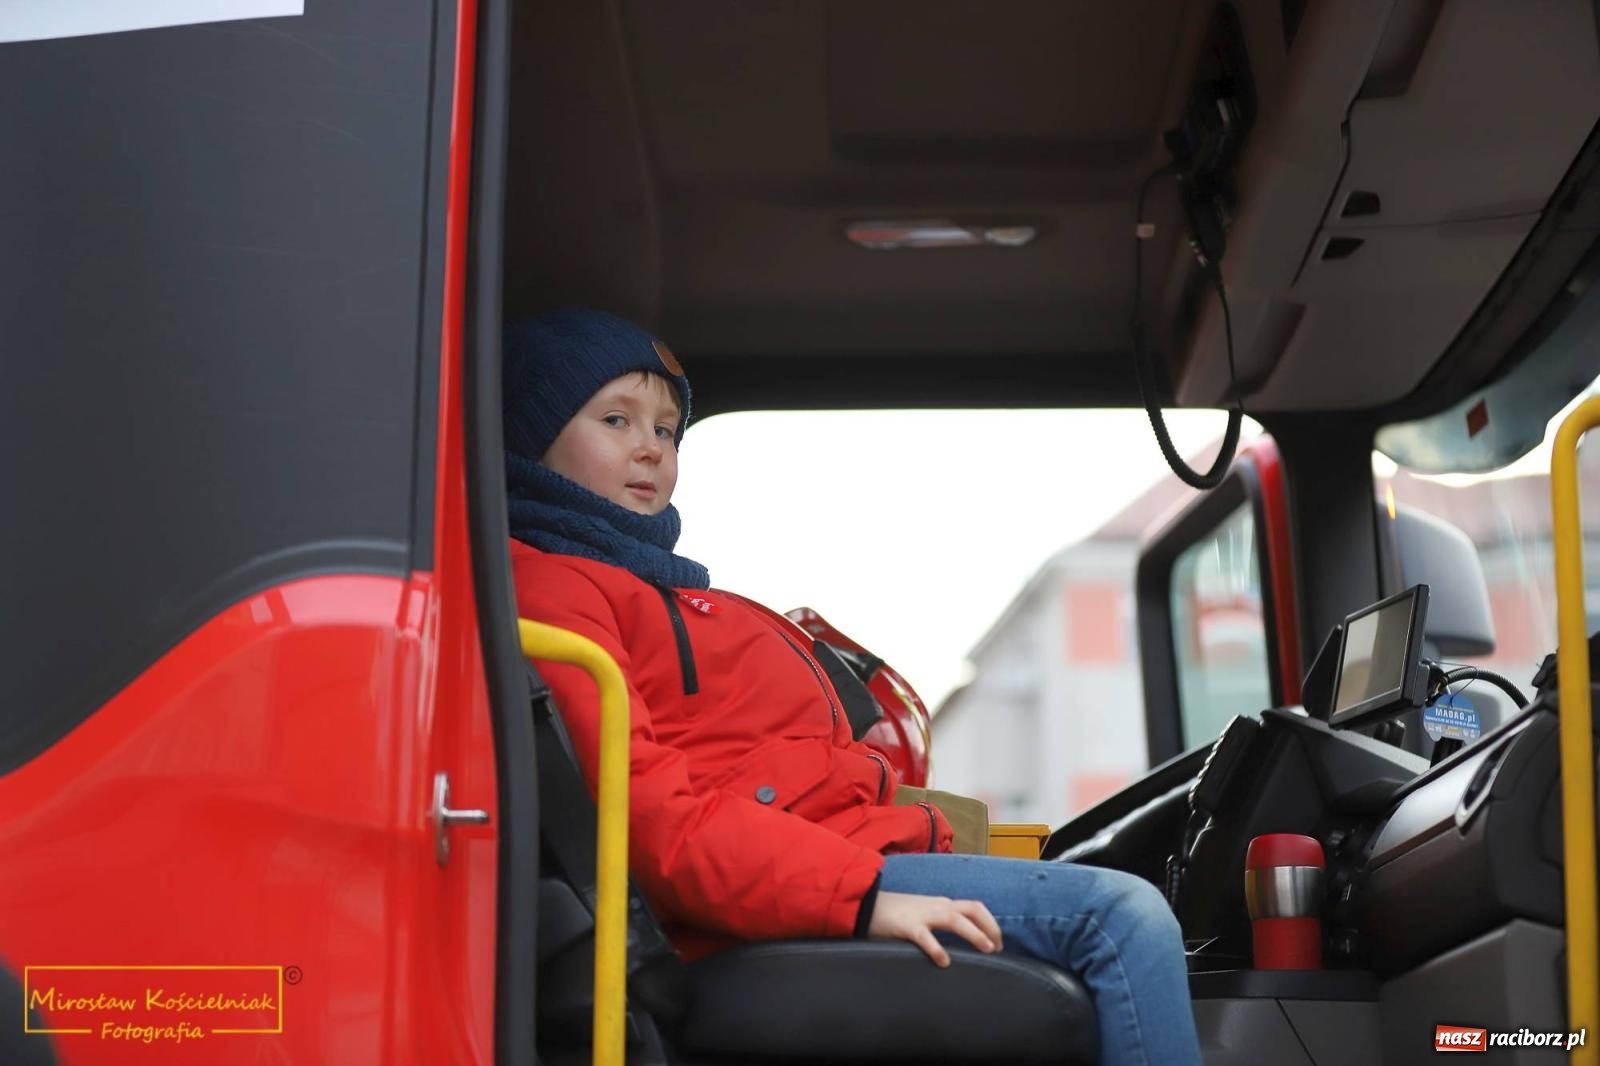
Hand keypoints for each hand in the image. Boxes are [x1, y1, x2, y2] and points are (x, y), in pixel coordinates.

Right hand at [866, 891, 1003, 967]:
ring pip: (955, 919)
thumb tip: (960, 938)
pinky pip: (925, 936)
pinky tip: (944, 962)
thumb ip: (940, 922)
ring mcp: (922, 914)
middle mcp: (937, 906)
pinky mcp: (907, 926)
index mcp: (941, 904)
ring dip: (974, 934)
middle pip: (972, 909)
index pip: (974, 907)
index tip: (998, 942)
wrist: (865, 904)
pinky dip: (937, 948)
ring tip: (987, 949)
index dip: (991, 923)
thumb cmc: (895, 914)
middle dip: (990, 926)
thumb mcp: (923, 914)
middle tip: (998, 948)